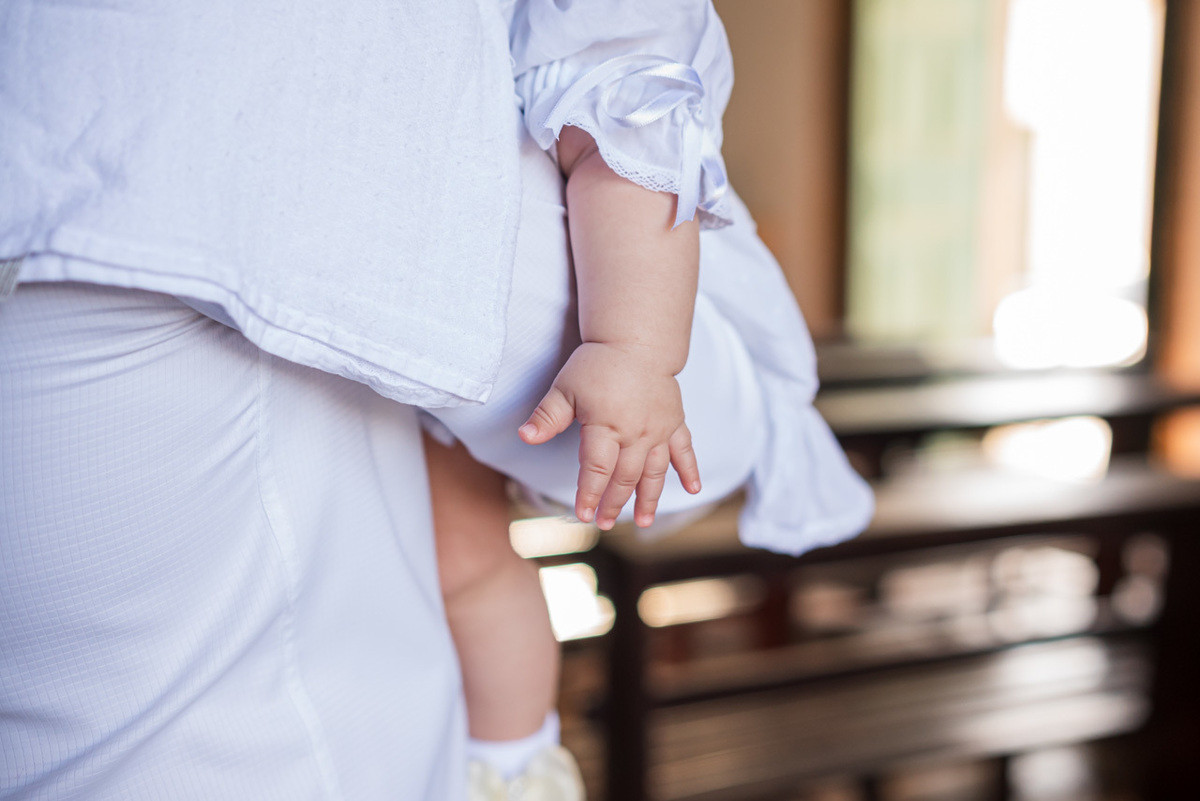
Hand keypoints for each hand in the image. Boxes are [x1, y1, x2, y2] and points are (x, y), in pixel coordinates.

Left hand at [518, 342, 701, 529]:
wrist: (636, 340)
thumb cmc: (598, 363)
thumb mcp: (565, 387)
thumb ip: (547, 416)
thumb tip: (524, 437)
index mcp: (608, 425)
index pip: (598, 469)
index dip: (590, 494)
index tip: (583, 514)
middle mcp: (637, 432)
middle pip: (625, 477)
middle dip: (614, 503)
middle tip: (605, 523)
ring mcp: (659, 429)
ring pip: (655, 471)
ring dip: (650, 499)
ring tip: (645, 522)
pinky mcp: (675, 422)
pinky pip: (685, 450)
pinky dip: (690, 470)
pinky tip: (693, 490)